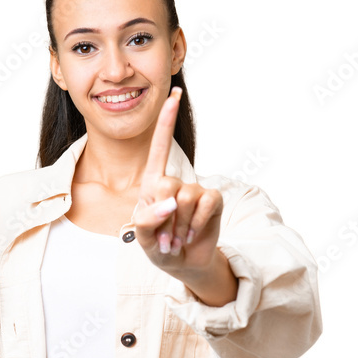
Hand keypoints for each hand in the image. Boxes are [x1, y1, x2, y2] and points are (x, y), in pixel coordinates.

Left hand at [133, 86, 223, 277]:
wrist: (184, 263)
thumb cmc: (158, 246)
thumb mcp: (144, 238)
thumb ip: (148, 221)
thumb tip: (171, 203)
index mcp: (152, 182)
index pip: (159, 146)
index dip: (166, 120)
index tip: (173, 94)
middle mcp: (174, 182)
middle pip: (167, 184)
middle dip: (163, 216)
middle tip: (164, 238)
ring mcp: (195, 189)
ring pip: (187, 197)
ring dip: (180, 225)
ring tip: (177, 239)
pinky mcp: (213, 201)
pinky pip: (207, 203)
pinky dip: (198, 222)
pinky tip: (192, 234)